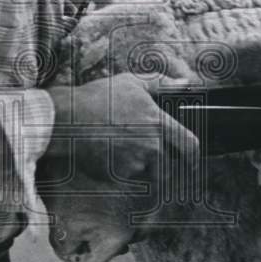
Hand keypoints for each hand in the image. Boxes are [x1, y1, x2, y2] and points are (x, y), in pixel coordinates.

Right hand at [43, 73, 198, 183]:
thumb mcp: (130, 82)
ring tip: (118, 151)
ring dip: (137, 167)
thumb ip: (161, 83)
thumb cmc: (98, 98)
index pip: (190, 146)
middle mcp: (151, 147)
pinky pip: (123, 179)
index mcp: (159, 124)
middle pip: (168, 168)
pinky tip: (105, 155)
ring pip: (144, 173)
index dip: (194, 156)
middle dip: (159, 165)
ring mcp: (133, 164)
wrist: (66, 119)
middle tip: (140, 154)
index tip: (191, 162)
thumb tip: (185, 82)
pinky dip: (117, 172)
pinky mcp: (115, 177)